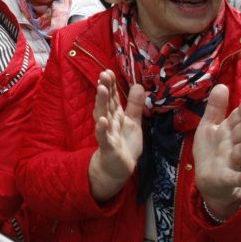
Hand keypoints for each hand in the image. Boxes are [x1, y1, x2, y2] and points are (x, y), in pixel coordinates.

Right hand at [88, 70, 144, 201]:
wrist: (117, 169)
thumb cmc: (124, 144)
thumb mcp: (133, 123)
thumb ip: (135, 105)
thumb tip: (139, 85)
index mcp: (116, 115)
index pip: (113, 98)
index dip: (111, 85)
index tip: (108, 71)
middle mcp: (109, 122)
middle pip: (107, 103)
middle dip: (105, 89)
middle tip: (104, 74)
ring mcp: (107, 133)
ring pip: (103, 116)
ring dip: (102, 103)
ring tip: (102, 89)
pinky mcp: (108, 147)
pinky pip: (103, 137)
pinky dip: (101, 129)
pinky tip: (101, 121)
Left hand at [193, 84, 240, 219]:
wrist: (207, 181)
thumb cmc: (212, 151)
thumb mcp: (209, 126)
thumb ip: (215, 108)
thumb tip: (222, 85)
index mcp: (228, 131)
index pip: (239, 116)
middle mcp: (233, 145)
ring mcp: (232, 162)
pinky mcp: (227, 178)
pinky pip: (235, 178)